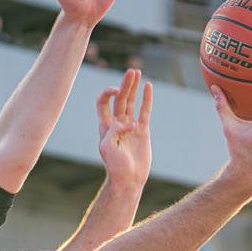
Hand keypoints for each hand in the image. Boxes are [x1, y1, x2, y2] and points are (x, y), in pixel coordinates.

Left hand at [96, 69, 152, 187]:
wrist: (129, 179)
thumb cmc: (115, 166)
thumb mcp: (108, 147)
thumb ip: (114, 131)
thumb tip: (128, 123)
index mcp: (105, 126)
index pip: (103, 103)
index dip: (107, 94)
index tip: (116, 91)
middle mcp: (117, 123)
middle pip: (120, 99)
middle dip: (125, 85)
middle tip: (132, 71)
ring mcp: (130, 126)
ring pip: (131, 102)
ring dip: (133, 88)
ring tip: (137, 72)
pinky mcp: (143, 131)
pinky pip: (144, 111)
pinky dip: (146, 99)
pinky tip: (148, 86)